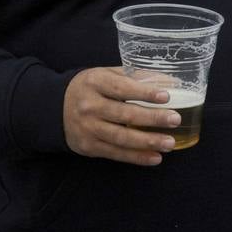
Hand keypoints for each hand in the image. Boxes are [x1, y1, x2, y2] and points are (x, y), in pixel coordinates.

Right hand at [62, 66, 180, 165]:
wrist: (55, 109)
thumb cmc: (90, 88)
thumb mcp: (106, 75)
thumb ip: (135, 76)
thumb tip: (171, 81)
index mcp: (95, 82)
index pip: (122, 87)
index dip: (144, 92)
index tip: (166, 96)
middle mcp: (90, 106)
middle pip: (124, 114)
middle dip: (152, 118)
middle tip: (175, 119)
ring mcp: (88, 128)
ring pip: (121, 137)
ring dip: (148, 141)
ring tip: (169, 143)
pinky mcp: (89, 147)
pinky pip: (116, 154)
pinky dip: (136, 157)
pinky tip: (155, 157)